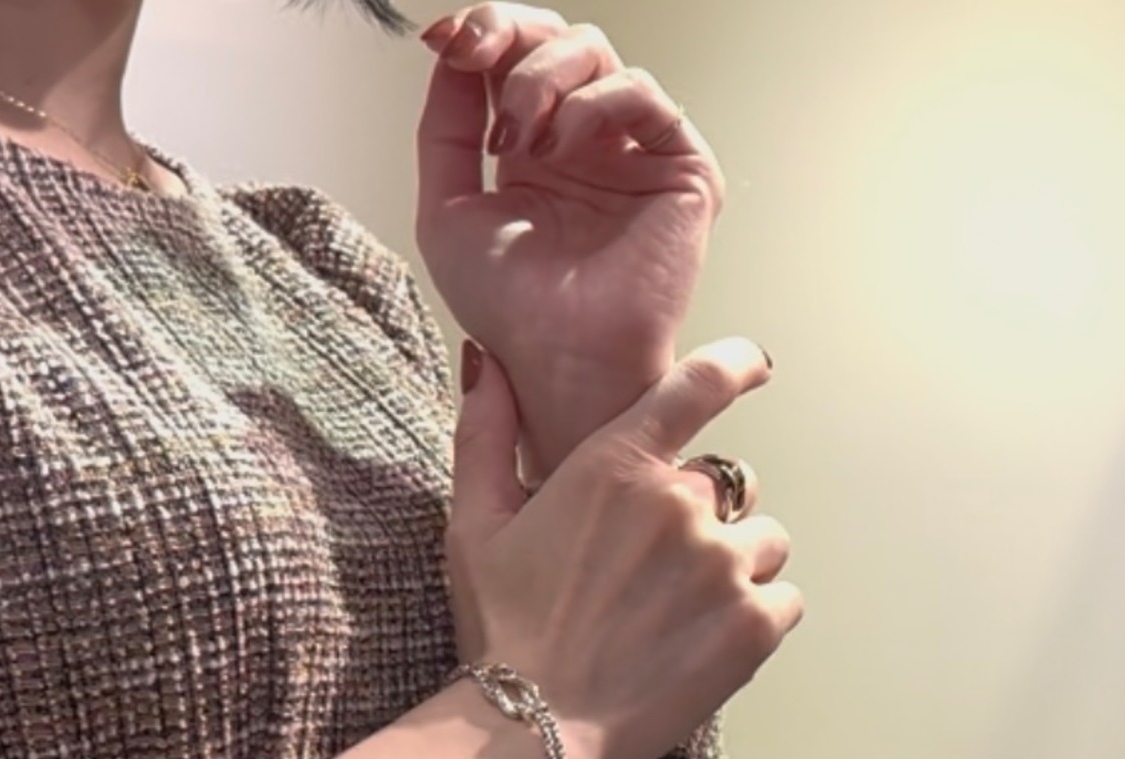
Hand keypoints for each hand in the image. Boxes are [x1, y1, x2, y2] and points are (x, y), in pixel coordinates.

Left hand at [417, 4, 724, 479]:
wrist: (556, 358)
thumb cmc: (510, 312)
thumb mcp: (446, 210)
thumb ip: (444, 129)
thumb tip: (450, 56)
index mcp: (535, 155)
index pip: (517, 61)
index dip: (485, 35)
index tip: (446, 41)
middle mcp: (586, 149)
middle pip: (560, 41)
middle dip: (511, 32)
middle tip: (477, 54)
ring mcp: (634, 157)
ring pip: (599, 56)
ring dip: (543, 77)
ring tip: (521, 135)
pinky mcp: (681, 172)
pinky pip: (644, 97)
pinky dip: (595, 104)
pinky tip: (564, 144)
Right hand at [446, 338, 801, 758]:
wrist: (529, 729)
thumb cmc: (500, 627)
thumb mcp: (475, 523)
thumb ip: (487, 433)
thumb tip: (489, 364)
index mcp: (617, 466)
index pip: (699, 385)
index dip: (736, 364)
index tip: (755, 364)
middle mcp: (682, 505)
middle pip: (729, 486)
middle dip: (702, 518)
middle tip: (653, 573)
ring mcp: (724, 565)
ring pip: (763, 543)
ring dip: (734, 567)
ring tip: (678, 616)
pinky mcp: (753, 625)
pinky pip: (784, 599)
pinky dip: (756, 617)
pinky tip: (703, 644)